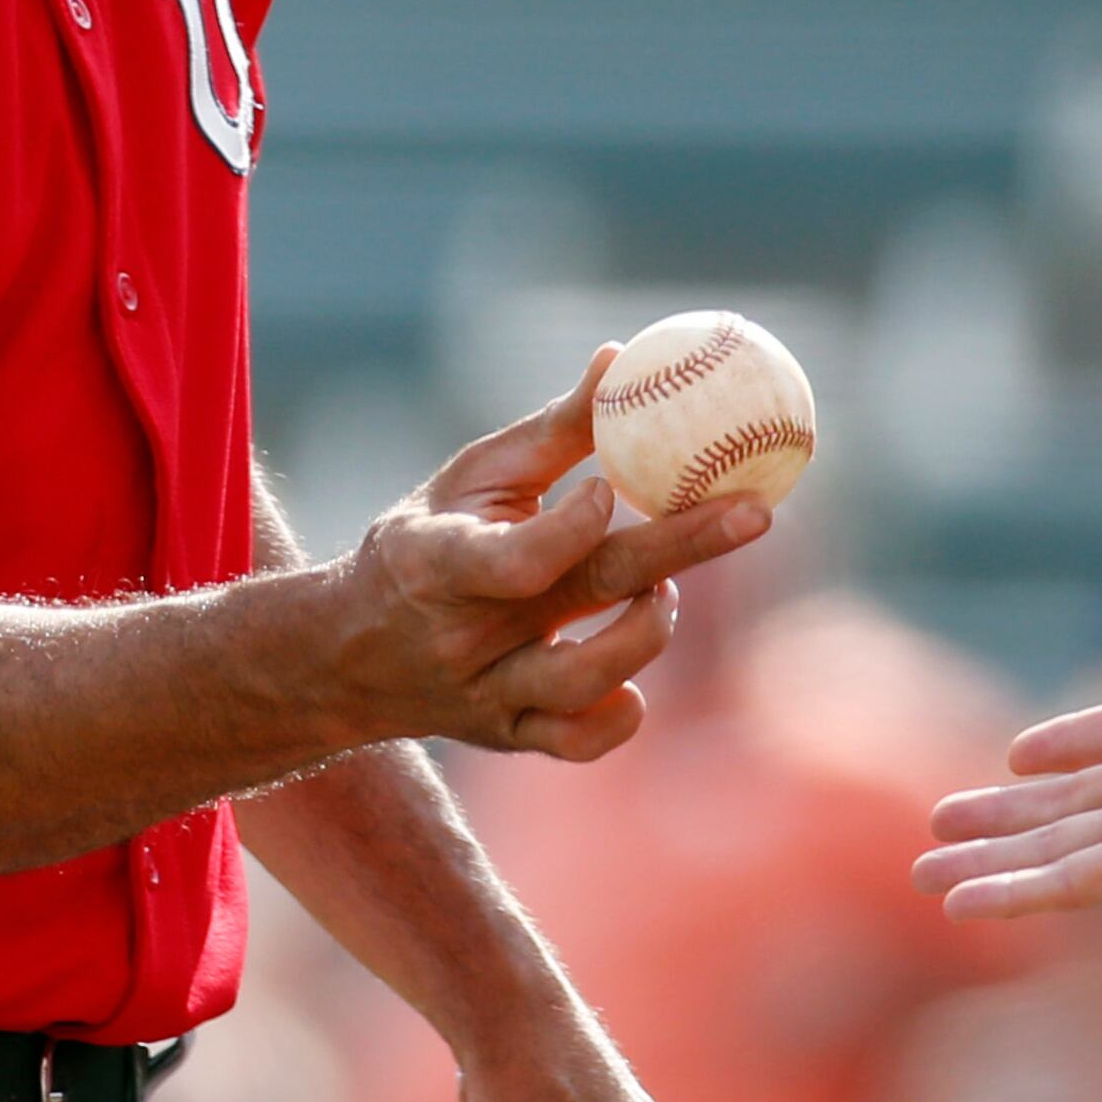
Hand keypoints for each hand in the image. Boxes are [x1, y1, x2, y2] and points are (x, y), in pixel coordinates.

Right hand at [305, 345, 771, 760]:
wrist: (347, 654)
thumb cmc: (426, 539)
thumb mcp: (468, 478)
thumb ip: (551, 432)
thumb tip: (622, 360)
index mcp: (437, 561)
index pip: (512, 558)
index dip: (571, 527)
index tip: (609, 489)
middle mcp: (464, 635)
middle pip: (582, 596)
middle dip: (680, 549)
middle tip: (754, 512)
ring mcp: (486, 693)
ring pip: (583, 682)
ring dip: (648, 631)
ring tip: (665, 593)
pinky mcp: (507, 733)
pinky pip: (575, 741)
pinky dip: (617, 717)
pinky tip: (635, 681)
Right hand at [914, 393, 1101, 916]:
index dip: (1073, 745)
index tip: (1020, 755)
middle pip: (1075, 804)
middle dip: (1010, 817)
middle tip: (944, 824)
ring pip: (1059, 850)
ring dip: (993, 862)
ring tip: (925, 877)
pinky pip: (1075, 881)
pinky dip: (1014, 893)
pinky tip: (959, 905)